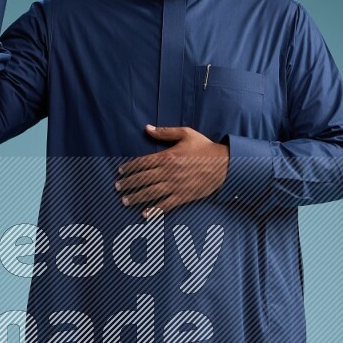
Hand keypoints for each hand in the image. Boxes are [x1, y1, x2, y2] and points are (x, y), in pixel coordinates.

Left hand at [114, 125, 229, 216]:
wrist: (224, 164)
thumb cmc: (204, 147)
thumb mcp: (186, 134)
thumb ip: (165, 132)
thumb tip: (147, 128)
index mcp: (167, 156)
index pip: (142, 162)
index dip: (129, 167)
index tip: (120, 171)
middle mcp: (169, 171)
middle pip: (143, 178)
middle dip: (128, 183)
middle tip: (117, 187)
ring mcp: (176, 185)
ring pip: (151, 192)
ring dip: (136, 197)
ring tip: (125, 201)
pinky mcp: (184, 196)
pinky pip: (166, 204)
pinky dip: (154, 210)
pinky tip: (144, 214)